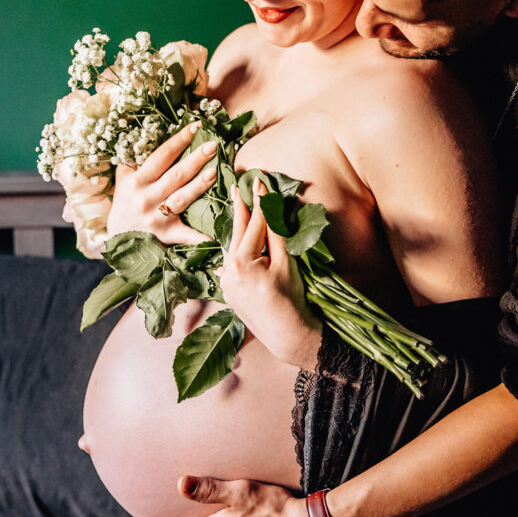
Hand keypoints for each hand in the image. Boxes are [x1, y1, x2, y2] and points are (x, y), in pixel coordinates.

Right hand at [107, 122, 217, 245]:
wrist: (118, 238)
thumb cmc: (125, 202)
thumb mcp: (124, 179)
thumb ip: (135, 160)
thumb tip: (149, 136)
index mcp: (137, 180)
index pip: (161, 156)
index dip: (179, 141)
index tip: (195, 127)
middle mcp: (147, 197)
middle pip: (176, 175)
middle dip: (195, 159)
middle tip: (214, 145)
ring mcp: (157, 216)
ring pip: (182, 199)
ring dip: (199, 186)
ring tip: (215, 172)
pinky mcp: (166, 234)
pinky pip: (184, 235)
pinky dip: (198, 237)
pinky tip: (214, 236)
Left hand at [219, 181, 321, 368]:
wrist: (288, 335)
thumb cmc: (291, 299)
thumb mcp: (286, 263)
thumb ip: (276, 234)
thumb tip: (272, 206)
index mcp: (241, 264)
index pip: (253, 226)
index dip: (258, 202)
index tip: (259, 181)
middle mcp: (227, 272)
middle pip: (236, 234)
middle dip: (239, 208)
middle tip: (237, 185)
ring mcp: (226, 284)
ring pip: (232, 248)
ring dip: (238, 228)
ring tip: (238, 206)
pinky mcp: (229, 292)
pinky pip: (231, 263)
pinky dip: (237, 249)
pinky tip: (239, 239)